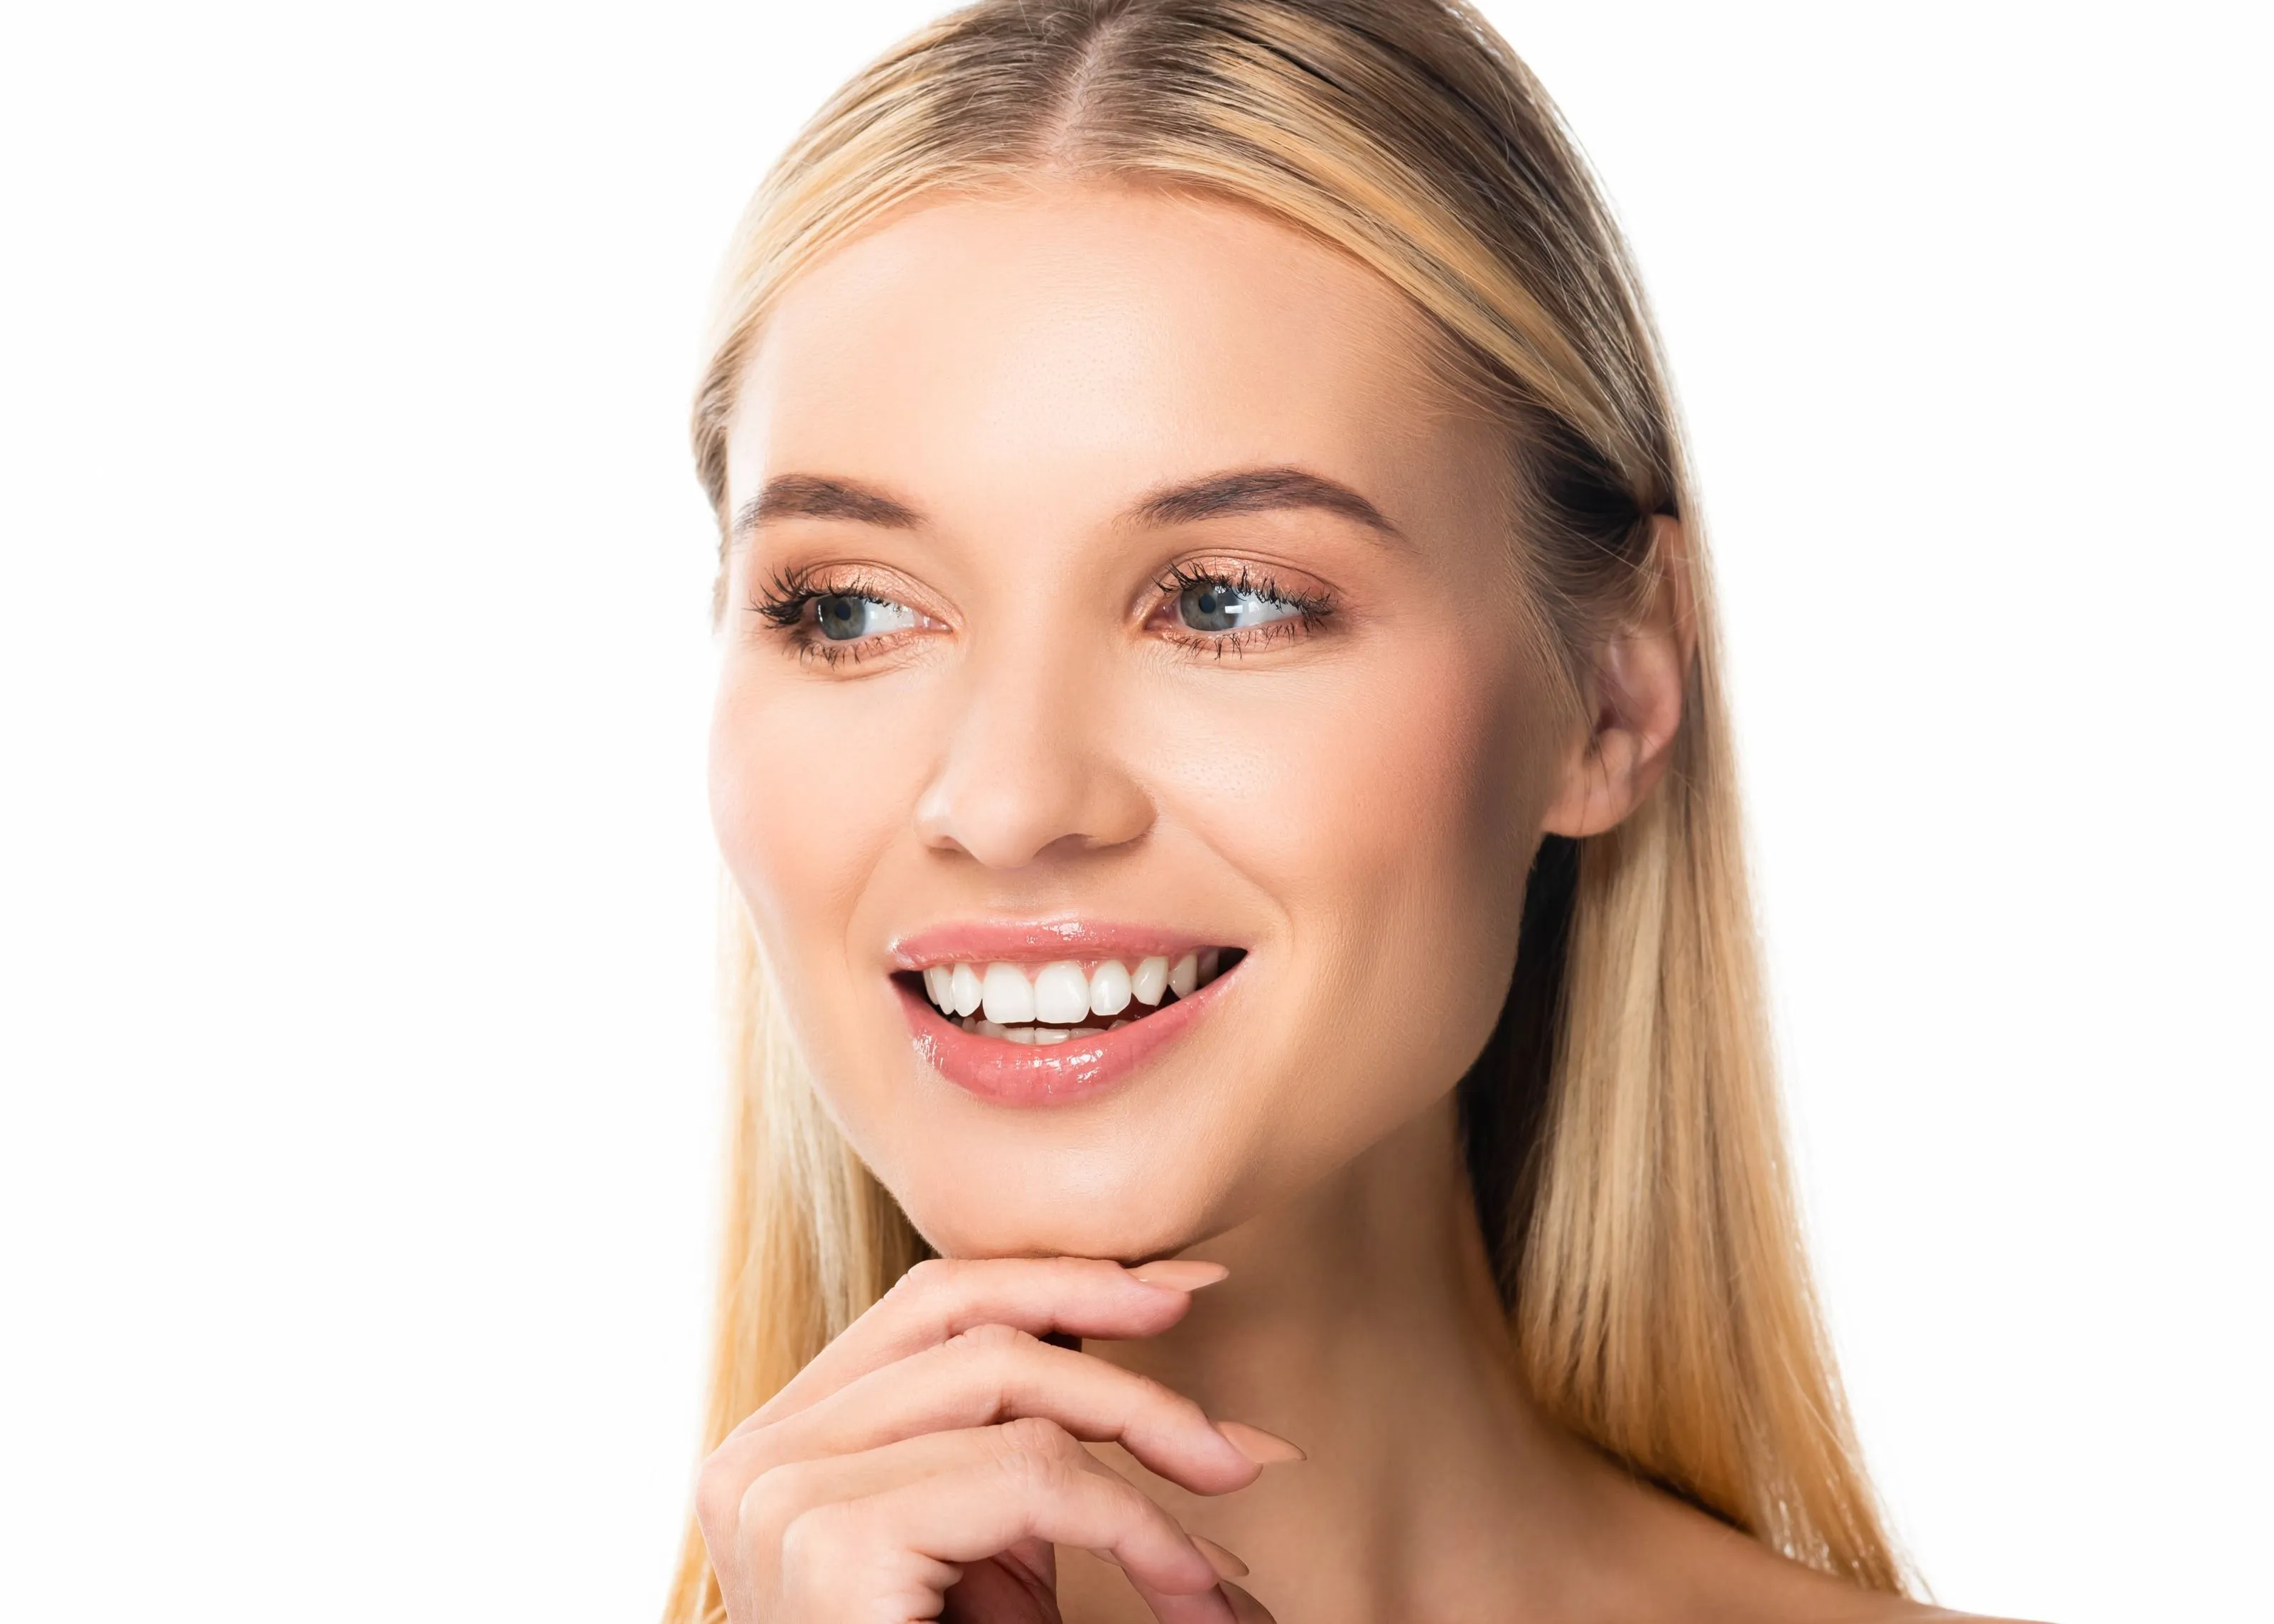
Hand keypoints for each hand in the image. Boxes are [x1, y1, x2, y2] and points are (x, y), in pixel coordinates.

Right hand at [695, 1255, 1288, 1622]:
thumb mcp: (992, 1549)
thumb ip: (1028, 1442)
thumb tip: (1166, 1316)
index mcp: (786, 1440)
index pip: (931, 1304)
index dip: (1061, 1279)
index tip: (1182, 1288)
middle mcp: (759, 1454)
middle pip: (971, 1326)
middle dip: (1120, 1347)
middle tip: (1240, 1419)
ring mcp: (781, 1492)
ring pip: (1009, 1380)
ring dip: (1150, 1430)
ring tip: (1236, 1495)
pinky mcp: (833, 1541)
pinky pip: (1031, 1474)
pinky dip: (1139, 1521)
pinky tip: (1193, 1586)